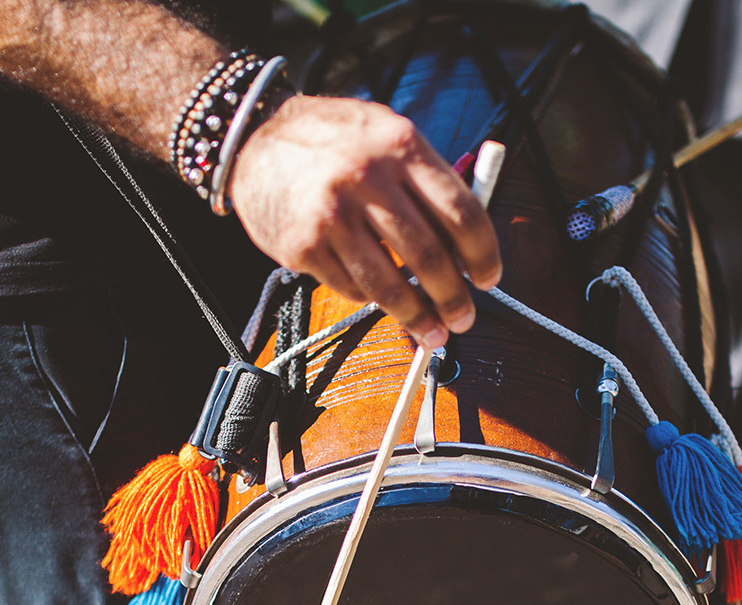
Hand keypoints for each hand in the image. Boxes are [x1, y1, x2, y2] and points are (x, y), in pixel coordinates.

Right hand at [227, 95, 502, 349]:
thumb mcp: (385, 134)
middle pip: (429, 256)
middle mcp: (367, 178)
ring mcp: (332, 214)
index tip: (488, 278)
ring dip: (417, 317)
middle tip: (463, 317)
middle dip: (454, 298)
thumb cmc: (329, 139)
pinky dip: (368, 299)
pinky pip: (350, 288)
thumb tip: (467, 241)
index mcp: (400, 146)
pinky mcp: (303, 245)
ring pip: (389, 285)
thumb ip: (425, 179)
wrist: (252, 137)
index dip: (483, 254)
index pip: (461, 212)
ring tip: (432, 332)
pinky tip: (376, 296)